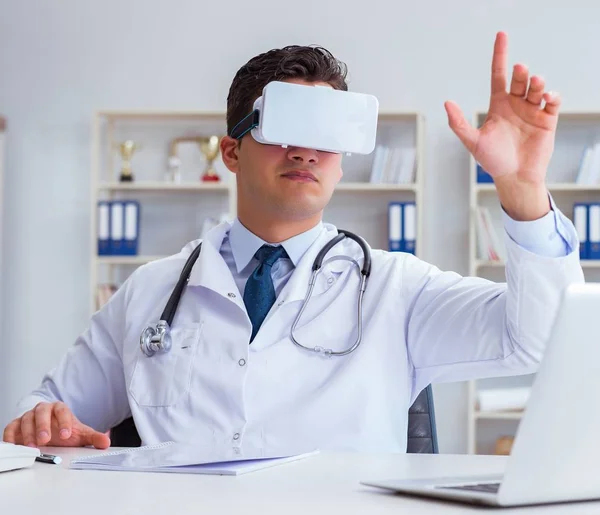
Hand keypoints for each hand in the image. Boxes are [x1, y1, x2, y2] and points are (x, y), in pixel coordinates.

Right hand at [2, 401, 110, 448]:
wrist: (50, 429)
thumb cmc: (64, 431)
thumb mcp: (79, 434)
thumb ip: (93, 437)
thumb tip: (106, 443)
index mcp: (60, 409)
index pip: (62, 411)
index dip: (64, 422)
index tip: (67, 434)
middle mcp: (43, 410)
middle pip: (41, 412)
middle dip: (43, 426)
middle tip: (45, 440)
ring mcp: (29, 417)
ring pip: (26, 419)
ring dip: (28, 433)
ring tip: (32, 446)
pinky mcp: (16, 425)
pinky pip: (11, 427)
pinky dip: (10, 435)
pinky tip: (14, 445)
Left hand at [445, 31, 559, 219]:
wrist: (514, 178)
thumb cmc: (493, 161)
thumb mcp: (473, 142)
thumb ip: (459, 123)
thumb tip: (447, 103)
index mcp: (498, 105)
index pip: (499, 74)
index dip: (499, 55)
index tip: (501, 35)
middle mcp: (516, 105)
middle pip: (519, 80)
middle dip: (521, 73)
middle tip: (520, 70)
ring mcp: (532, 111)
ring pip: (536, 88)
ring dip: (537, 83)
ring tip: (536, 83)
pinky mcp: (547, 120)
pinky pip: (552, 103)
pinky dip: (552, 96)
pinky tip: (548, 97)